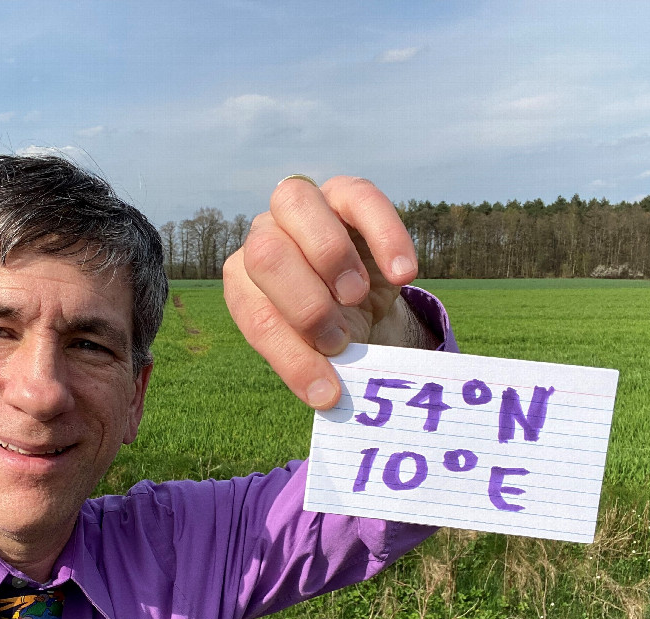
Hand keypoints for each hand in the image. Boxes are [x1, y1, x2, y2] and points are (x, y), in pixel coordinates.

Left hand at [223, 175, 425, 409]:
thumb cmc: (334, 327)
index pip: (255, 317)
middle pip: (265, 255)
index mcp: (244, 282)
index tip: (327, 392)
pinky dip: (385, 236)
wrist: (365, 299)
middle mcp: (263, 238)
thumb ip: (315, 361)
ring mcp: (300, 208)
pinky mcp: (346, 192)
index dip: (291, 357)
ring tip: (357, 297)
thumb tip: (331, 394)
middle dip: (305, 305)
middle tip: (339, 340)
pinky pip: (361, 198)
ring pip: (296, 205)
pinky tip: (404, 274)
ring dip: (330, 257)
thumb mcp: (320, 349)